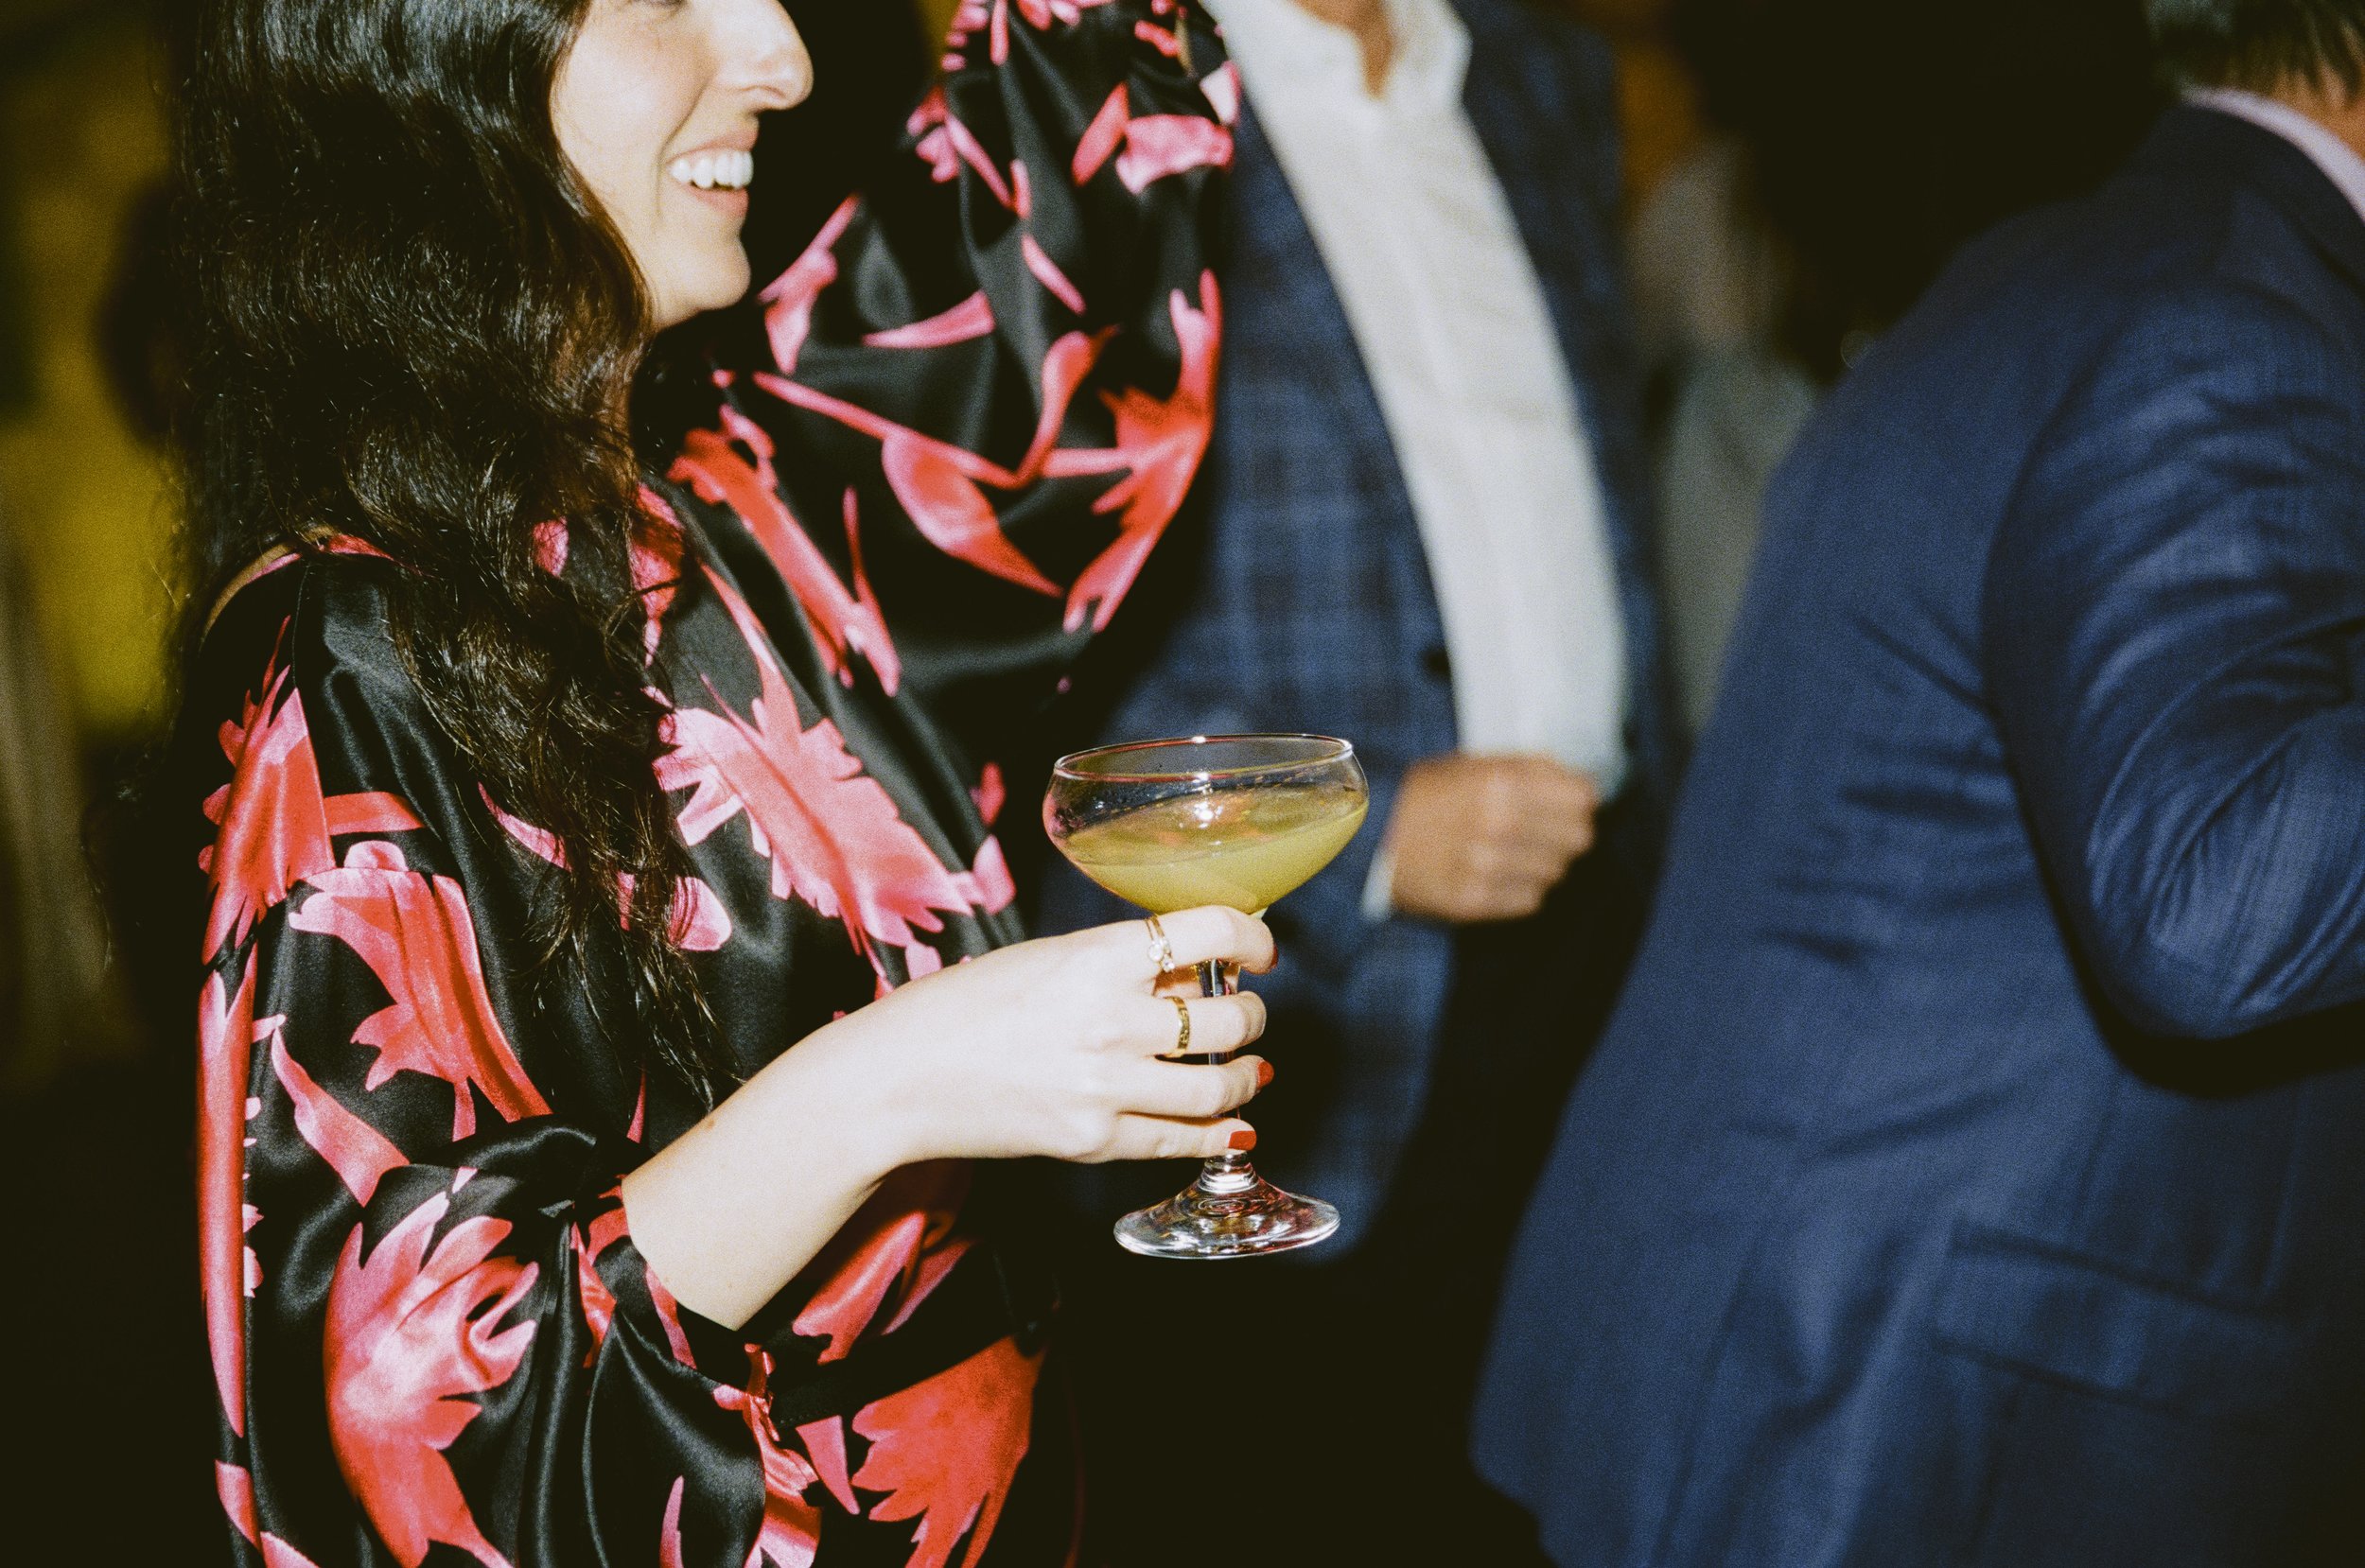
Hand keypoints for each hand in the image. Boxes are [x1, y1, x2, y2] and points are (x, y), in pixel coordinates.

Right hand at [842, 905, 1277, 1166]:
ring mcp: (1107, 1086)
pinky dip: (1219, 1133)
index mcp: (1099, 956)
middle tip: (1244, 1014)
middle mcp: (1112, 1019)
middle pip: (1229, 1016)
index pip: (1213, 932)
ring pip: (1220, 1084)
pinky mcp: (1094, 1140)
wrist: (899, 1079)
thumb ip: (1120, 965)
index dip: (1253, 940)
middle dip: (1251, 1014)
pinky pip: (1182, 1140)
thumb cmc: (964, 1008)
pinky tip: (1232, 1125)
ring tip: (1248, 1071)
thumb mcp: (1047, 960)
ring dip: (1247, 1077)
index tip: (1259, 952)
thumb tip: (1192, 978)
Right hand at [1386, 754, 1597, 923]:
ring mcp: (1487, 867)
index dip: (1577, 800)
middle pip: (1579, 838)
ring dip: (1539, 862)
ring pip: (1556, 871)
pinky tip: (1494, 874)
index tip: (1565, 804)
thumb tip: (1585, 787)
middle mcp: (1499, 825)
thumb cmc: (1424, 795)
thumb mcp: (1473, 764)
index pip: (1583, 799)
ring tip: (1507, 852)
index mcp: (1501, 783)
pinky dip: (1520, 888)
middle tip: (1538, 831)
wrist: (1366, 836)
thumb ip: (1531, 769)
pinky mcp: (1475, 901)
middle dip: (1563, 833)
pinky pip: (1531, 900)